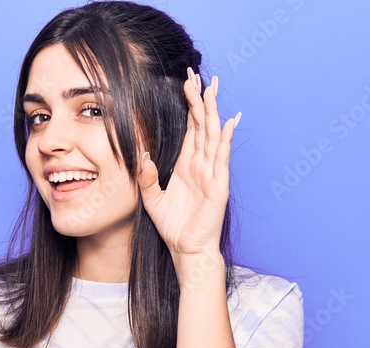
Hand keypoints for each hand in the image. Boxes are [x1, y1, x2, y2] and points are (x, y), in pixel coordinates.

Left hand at [137, 67, 240, 261]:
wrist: (187, 249)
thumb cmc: (173, 227)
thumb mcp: (151, 199)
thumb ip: (146, 178)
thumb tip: (142, 157)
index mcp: (187, 165)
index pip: (190, 128)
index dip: (189, 106)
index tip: (185, 83)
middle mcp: (201, 164)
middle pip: (202, 125)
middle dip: (200, 99)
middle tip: (197, 75)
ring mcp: (212, 173)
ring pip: (212, 135)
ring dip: (212, 111)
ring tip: (212, 88)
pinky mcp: (218, 185)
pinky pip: (221, 157)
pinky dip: (224, 139)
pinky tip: (227, 122)